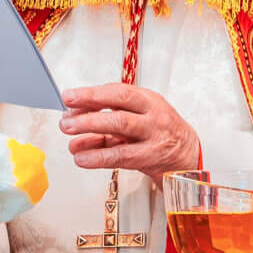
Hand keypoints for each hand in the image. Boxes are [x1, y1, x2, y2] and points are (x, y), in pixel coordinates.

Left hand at [59, 83, 200, 176]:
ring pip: (121, 131)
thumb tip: (74, 112)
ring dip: (92, 133)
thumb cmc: (159, 132)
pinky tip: (82, 157)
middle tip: (66, 118)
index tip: (69, 97)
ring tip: (70, 138)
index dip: (92, 94)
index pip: (119, 93)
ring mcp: (154, 138)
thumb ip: (111, 112)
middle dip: (89, 114)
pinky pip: (121, 157)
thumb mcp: (140, 115)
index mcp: (149, 100)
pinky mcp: (150, 159)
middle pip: (120, 112)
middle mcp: (153, 117)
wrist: (187, 156)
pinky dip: (98, 157)